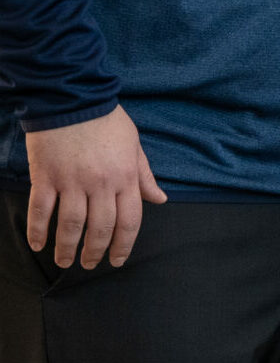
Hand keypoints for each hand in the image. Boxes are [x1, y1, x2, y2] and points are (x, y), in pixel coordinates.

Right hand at [25, 106, 166, 269]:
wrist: (74, 98)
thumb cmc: (107, 121)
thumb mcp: (134, 144)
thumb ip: (144, 176)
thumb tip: (159, 199)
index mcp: (125, 176)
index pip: (129, 220)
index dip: (124, 245)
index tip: (117, 260)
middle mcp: (101, 183)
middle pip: (100, 228)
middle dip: (96, 251)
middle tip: (90, 264)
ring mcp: (72, 181)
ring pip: (71, 225)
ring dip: (67, 248)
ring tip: (65, 261)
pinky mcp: (46, 177)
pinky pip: (41, 211)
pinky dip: (37, 231)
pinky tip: (37, 244)